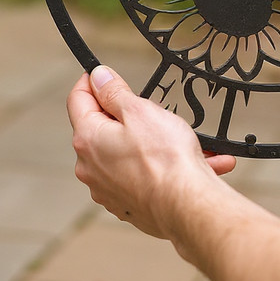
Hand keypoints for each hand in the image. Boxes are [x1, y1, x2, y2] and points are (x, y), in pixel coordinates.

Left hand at [67, 65, 235, 237]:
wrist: (187, 206)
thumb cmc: (166, 158)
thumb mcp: (140, 110)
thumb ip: (114, 92)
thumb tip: (98, 77)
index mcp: (88, 139)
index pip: (78, 100)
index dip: (92, 81)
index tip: (104, 74)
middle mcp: (91, 167)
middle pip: (103, 128)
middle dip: (129, 116)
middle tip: (155, 110)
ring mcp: (109, 189)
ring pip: (130, 153)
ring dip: (157, 143)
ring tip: (192, 140)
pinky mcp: (130, 204)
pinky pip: (146, 176)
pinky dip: (167, 167)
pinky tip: (201, 162)